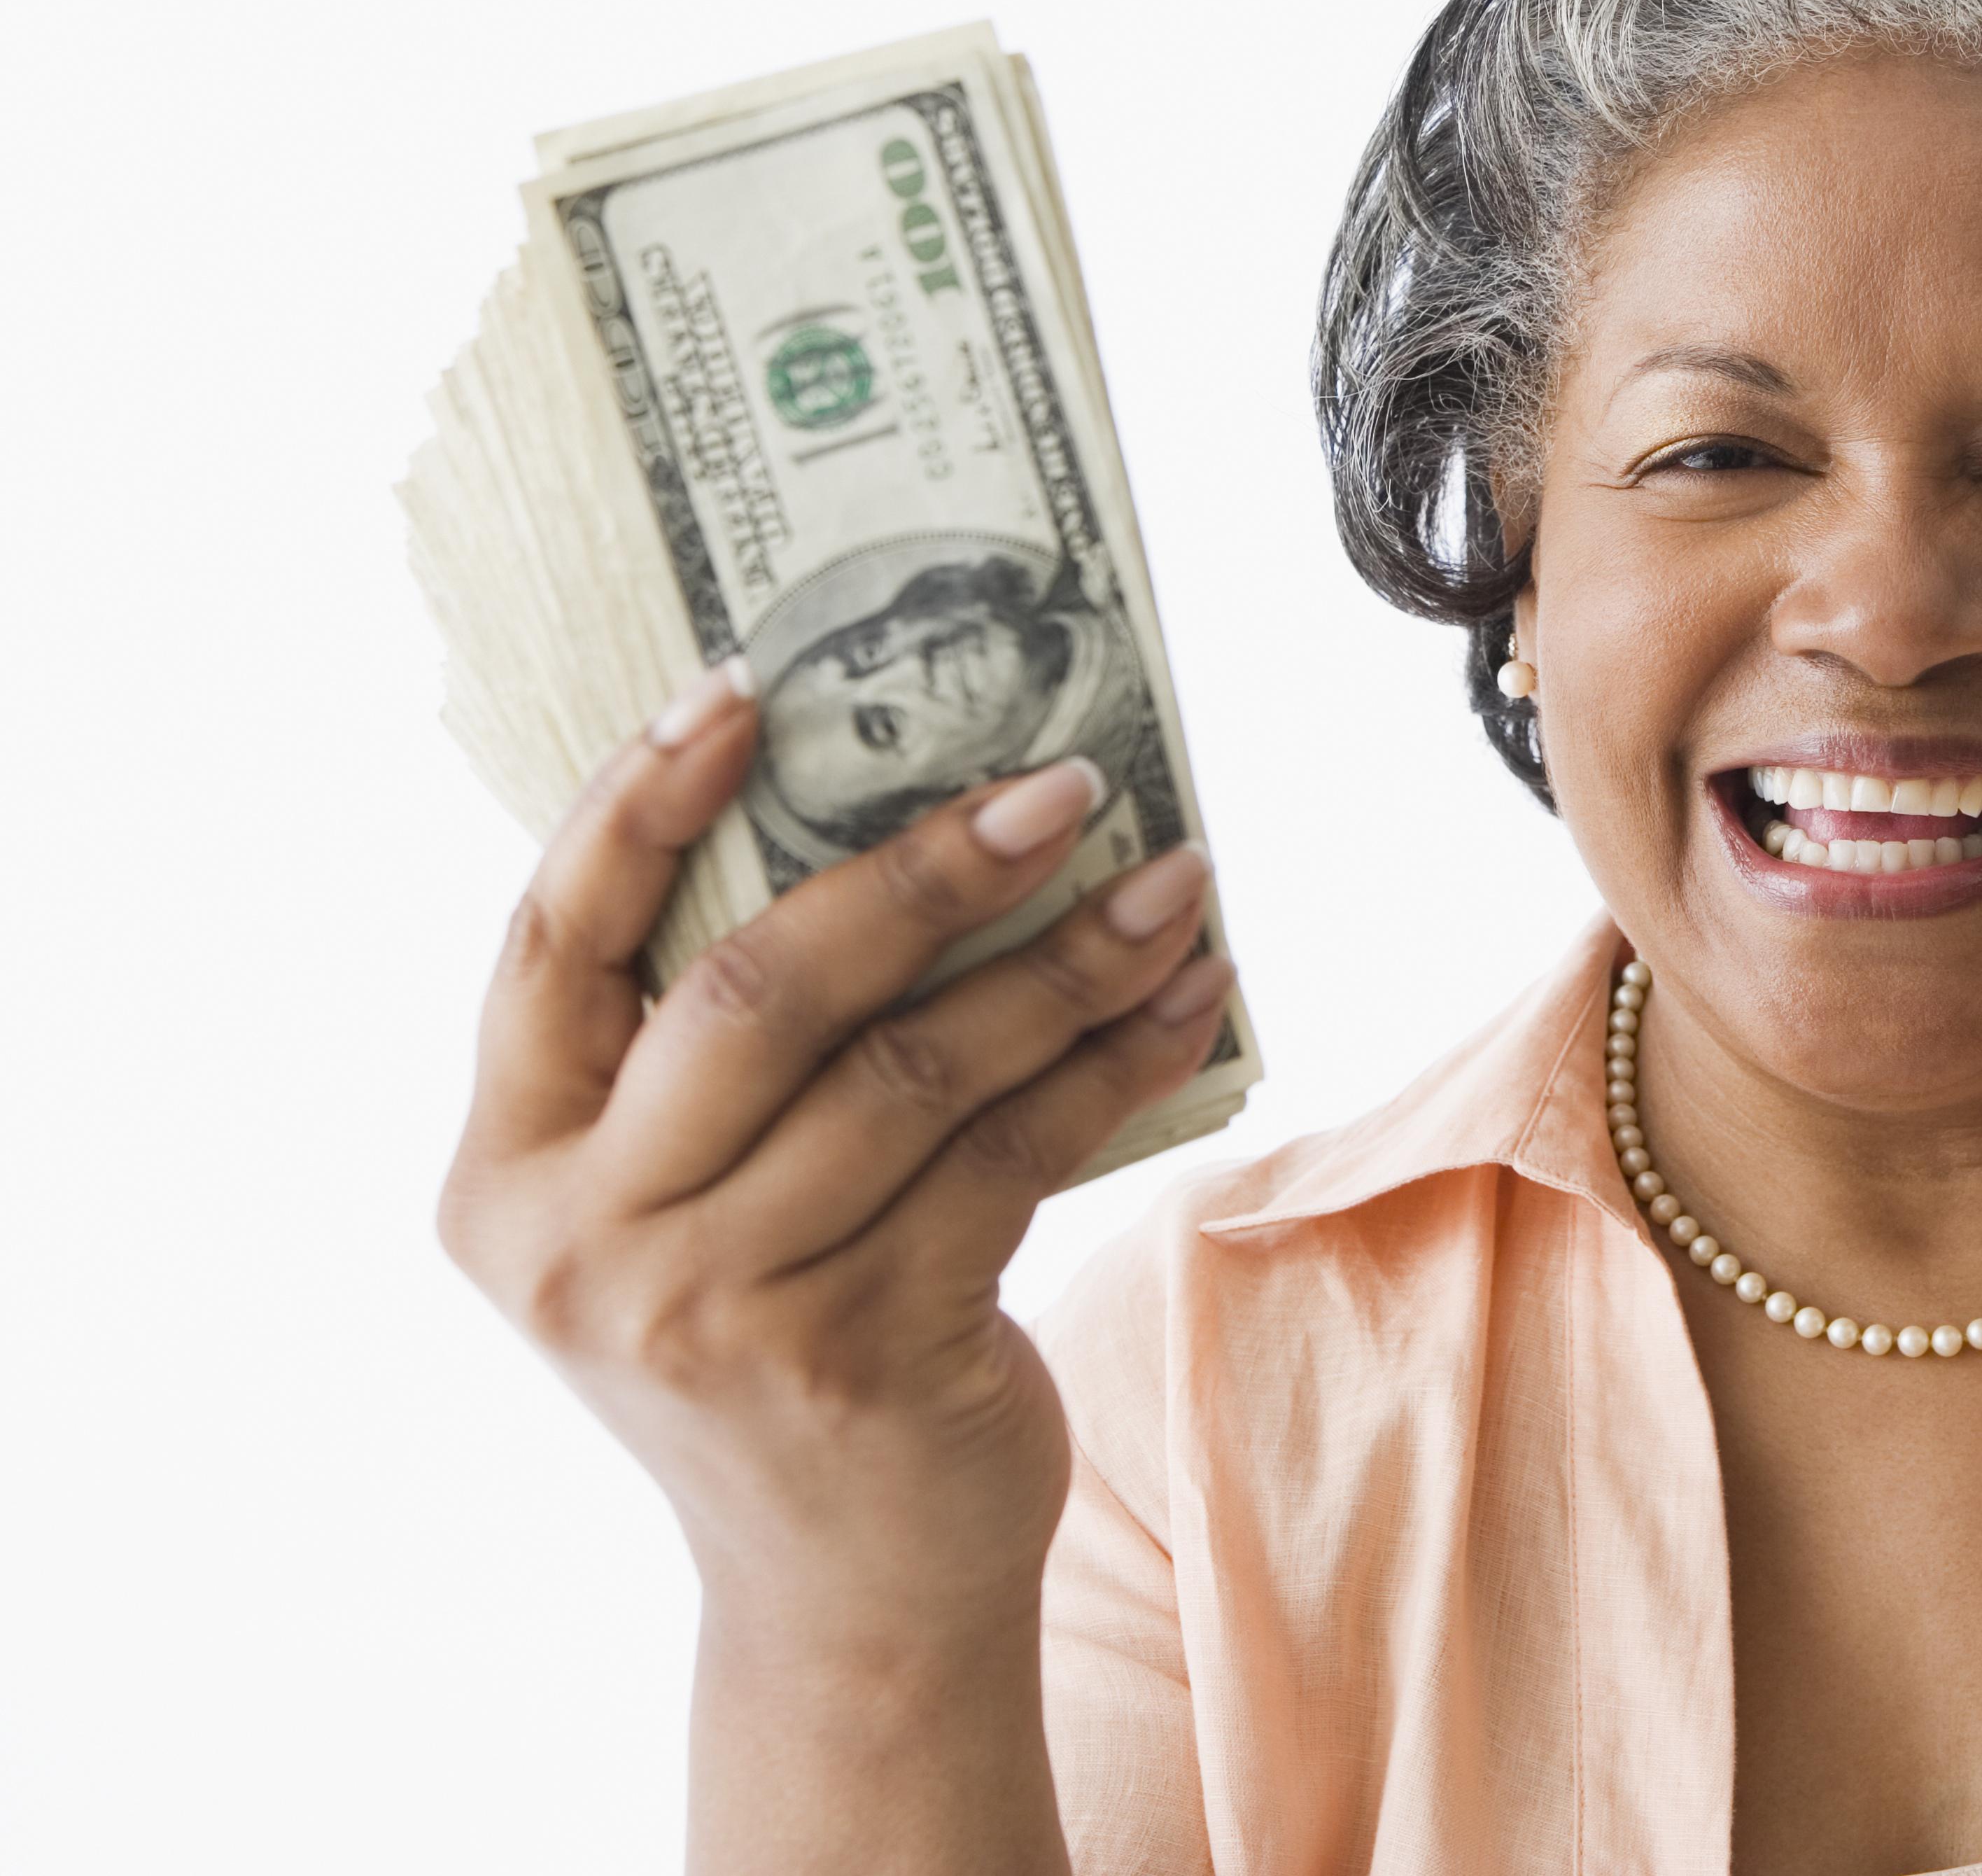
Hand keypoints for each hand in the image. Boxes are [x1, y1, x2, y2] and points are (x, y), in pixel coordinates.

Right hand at [436, 662, 1234, 1639]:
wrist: (838, 1590)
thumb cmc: (771, 1337)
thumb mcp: (682, 1207)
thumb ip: (713, 1054)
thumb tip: (884, 814)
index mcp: (507, 1172)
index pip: (546, 942)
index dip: (637, 801)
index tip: (744, 680)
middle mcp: (586, 1242)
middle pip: (757, 991)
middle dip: (923, 870)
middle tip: (1061, 780)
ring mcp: (717, 1309)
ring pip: (913, 1072)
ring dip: (1064, 962)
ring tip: (1173, 881)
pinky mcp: (860, 1356)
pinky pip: (1012, 1160)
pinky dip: (1113, 1064)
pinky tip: (1187, 1002)